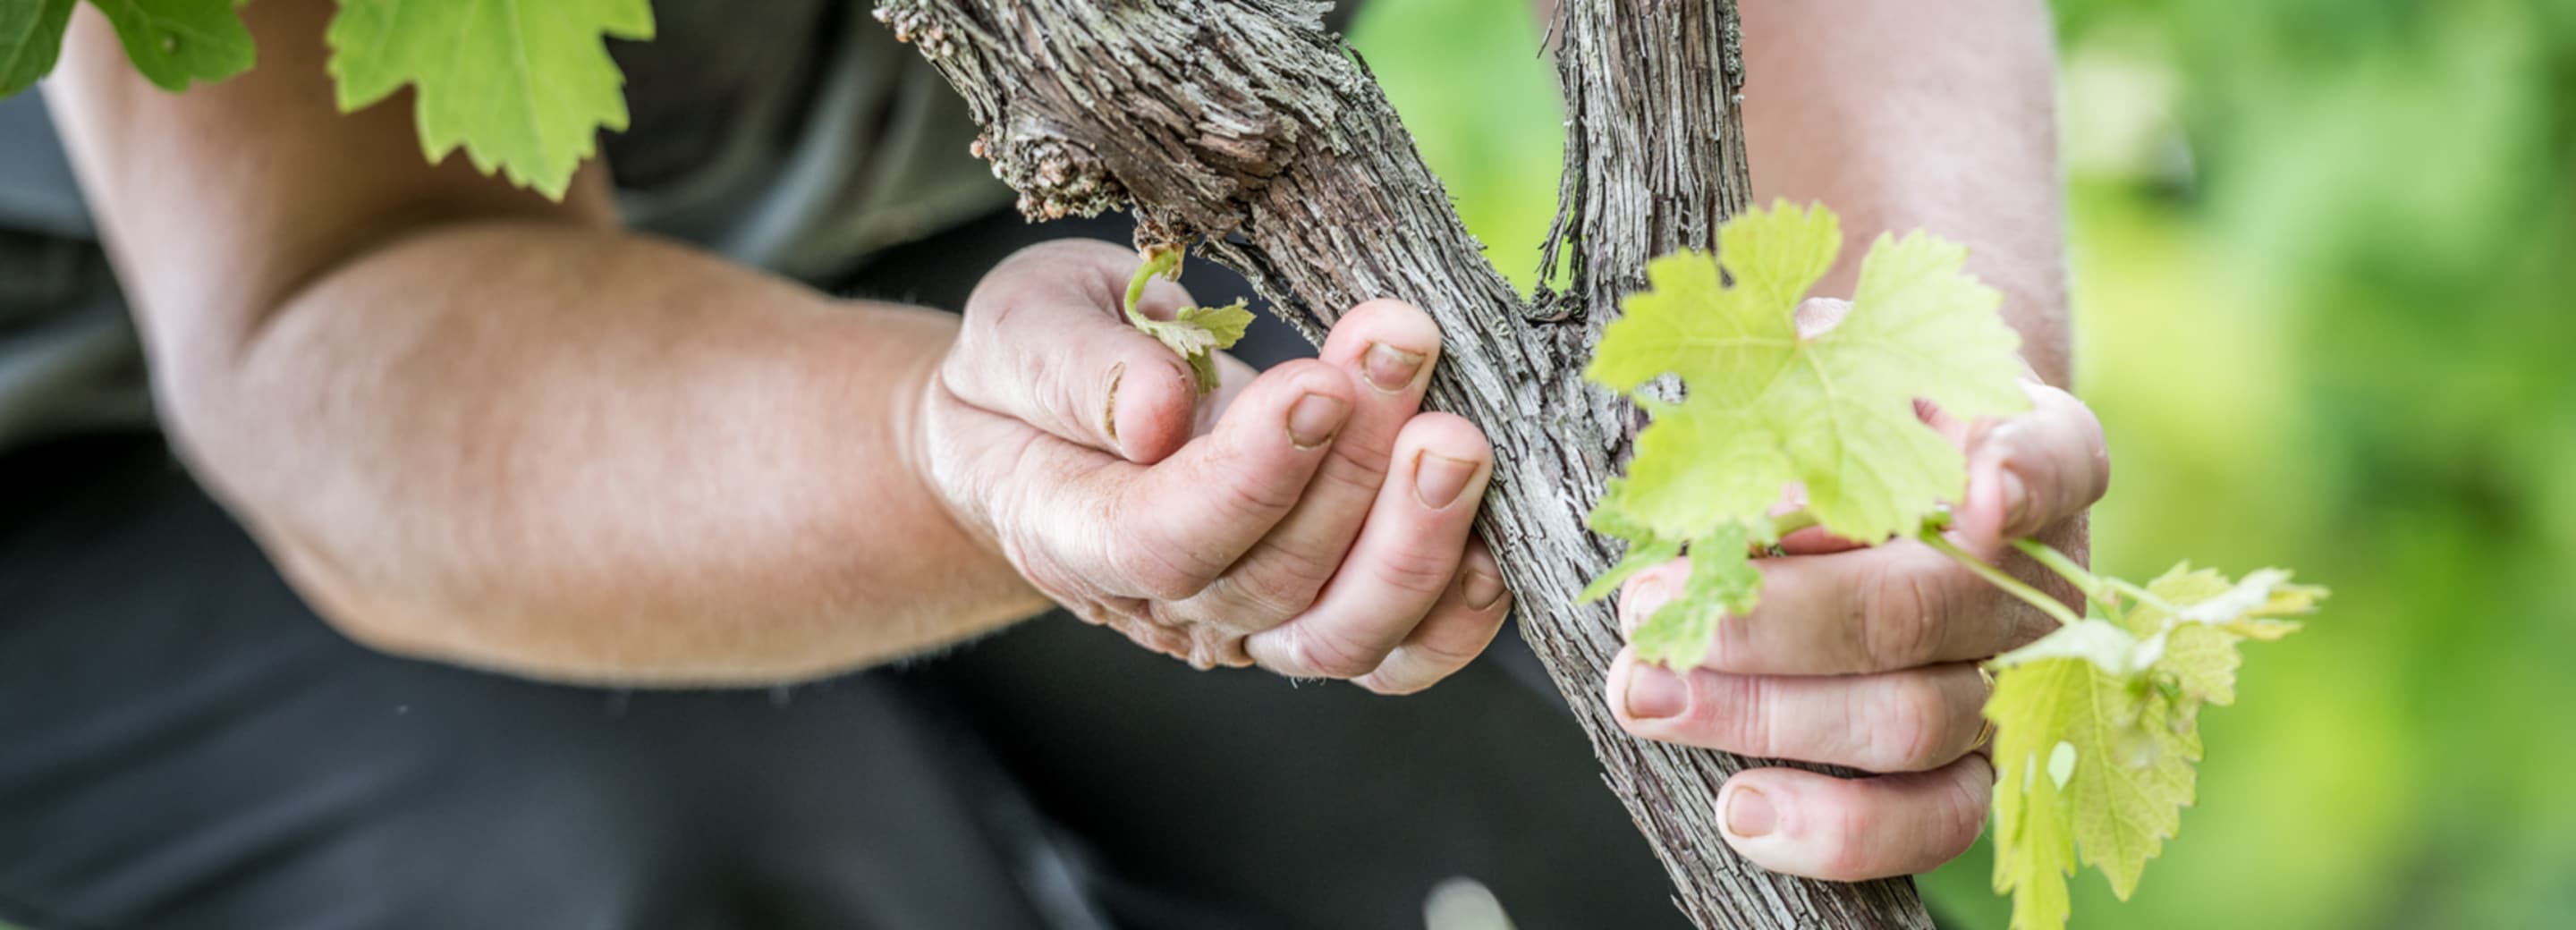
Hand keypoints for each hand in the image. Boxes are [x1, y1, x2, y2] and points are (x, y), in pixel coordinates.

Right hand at [916, 240, 1510, 692]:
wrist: (1046, 423)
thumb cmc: (1033, 368)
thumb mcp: (1023, 328)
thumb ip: (1075, 369)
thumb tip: (1158, 412)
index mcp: (1072, 533)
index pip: (1166, 540)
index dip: (1250, 477)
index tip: (1317, 384)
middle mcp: (1167, 606)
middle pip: (1275, 581)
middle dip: (1356, 465)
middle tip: (1404, 345)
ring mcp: (1249, 625)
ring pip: (1344, 633)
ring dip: (1416, 535)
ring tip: (1457, 430)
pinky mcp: (1319, 614)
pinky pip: (1398, 654)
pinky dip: (1454, 611)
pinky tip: (1491, 534)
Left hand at [1604, 375, 2109, 879]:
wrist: (1883, 476)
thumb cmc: (1840, 411)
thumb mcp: (1819, 369)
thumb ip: (1800, 395)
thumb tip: (1734, 474)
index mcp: (2032, 450)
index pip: (2054, 455)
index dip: (2019, 475)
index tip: (1979, 492)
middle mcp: (2041, 574)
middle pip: (1922, 609)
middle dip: (1774, 621)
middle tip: (1650, 611)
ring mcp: (2015, 679)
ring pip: (1913, 721)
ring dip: (1764, 717)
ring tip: (1646, 695)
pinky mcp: (1977, 765)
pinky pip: (1931, 818)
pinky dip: (1833, 828)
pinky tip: (1737, 807)